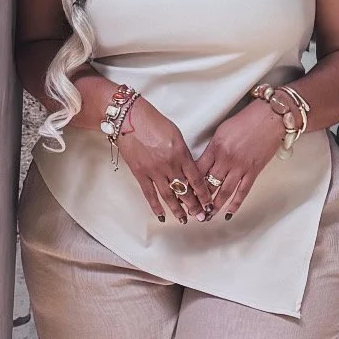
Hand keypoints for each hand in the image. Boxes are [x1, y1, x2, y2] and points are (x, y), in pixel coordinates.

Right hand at [118, 96, 214, 224]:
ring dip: (177, 209)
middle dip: (194, 206)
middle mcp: (169, 165)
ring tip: (183, 220)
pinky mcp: (140, 173)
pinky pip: (149, 194)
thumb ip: (184, 154)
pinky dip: (155, 206)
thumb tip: (188, 170)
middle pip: (184, 190)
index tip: (208, 203)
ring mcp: (154, 171)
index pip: (196, 179)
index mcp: (181, 154)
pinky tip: (161, 215)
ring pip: (168, 196)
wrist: (130, 118)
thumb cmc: (154, 122)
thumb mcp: (176, 135)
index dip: (203, 194)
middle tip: (201, 217)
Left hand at [198, 97, 287, 220]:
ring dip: (215, 206)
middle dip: (199, 200)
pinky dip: (235, 204)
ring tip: (207, 216)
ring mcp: (240, 167)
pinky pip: (242, 191)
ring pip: (224, 192)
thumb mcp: (222, 131)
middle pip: (208, 184)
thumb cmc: (245, 120)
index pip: (197, 170)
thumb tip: (203, 164)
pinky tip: (228, 213)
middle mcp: (226, 159)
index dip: (189, 184)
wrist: (270, 117)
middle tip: (192, 211)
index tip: (183, 193)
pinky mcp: (253, 171)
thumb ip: (212, 149)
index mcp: (215, 148)